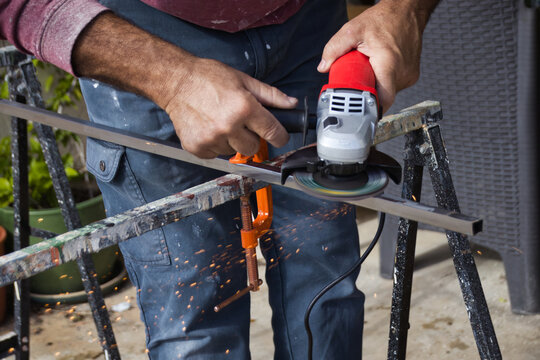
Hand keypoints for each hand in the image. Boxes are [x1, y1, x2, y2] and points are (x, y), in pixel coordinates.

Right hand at [164, 58, 295, 158]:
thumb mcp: (243, 80)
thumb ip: (270, 95)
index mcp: (244, 108)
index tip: (278, 136)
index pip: (273, 133)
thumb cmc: (208, 78)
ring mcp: (212, 139)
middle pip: (253, 148)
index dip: (280, 136)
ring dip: (232, 141)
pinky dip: (216, 144)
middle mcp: (229, 126)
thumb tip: (291, 104)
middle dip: (251, 137)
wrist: (175, 82)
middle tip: (241, 123)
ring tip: (221, 122)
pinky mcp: (198, 147)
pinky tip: (209, 128)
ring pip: (234, 152)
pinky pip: (216, 154)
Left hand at [318, 0, 437, 112]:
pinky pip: (395, 84)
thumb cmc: (385, 19)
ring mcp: (410, 74)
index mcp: (389, 64)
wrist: (407, 10)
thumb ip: (335, 48)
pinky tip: (379, 68)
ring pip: (389, 91)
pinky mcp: (412, 74)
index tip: (358, 108)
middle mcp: (403, 72)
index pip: (383, 100)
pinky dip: (385, 80)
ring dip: (377, 85)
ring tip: (370, 70)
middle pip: (383, 96)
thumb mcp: (353, 30)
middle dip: (369, 92)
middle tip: (359, 82)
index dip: (369, 107)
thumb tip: (323, 67)